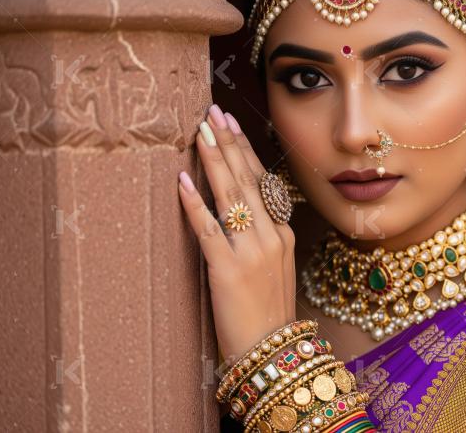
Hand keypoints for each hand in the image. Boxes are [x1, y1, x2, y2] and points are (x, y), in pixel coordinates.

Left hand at [177, 104, 296, 360]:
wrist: (274, 352)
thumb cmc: (269, 315)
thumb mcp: (274, 270)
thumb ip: (261, 239)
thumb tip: (235, 212)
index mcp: (283, 235)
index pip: (262, 183)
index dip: (245, 152)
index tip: (231, 125)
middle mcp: (272, 236)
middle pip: (248, 180)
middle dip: (229, 143)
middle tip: (213, 113)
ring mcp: (252, 251)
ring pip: (232, 196)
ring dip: (214, 160)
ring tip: (201, 131)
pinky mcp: (229, 269)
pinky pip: (209, 229)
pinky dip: (194, 203)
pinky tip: (181, 180)